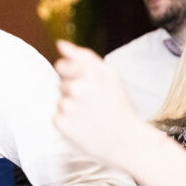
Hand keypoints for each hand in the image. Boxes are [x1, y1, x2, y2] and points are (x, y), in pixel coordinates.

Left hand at [53, 40, 144, 169]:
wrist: (128, 142)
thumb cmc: (119, 106)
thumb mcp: (109, 76)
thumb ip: (83, 56)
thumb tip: (60, 44)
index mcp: (89, 72)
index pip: (61, 65)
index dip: (72, 75)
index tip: (86, 86)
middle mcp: (76, 87)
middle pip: (60, 84)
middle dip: (74, 92)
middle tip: (94, 104)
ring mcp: (67, 106)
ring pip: (60, 101)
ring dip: (71, 107)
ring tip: (91, 116)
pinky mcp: (61, 124)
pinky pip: (57, 117)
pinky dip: (67, 122)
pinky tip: (84, 126)